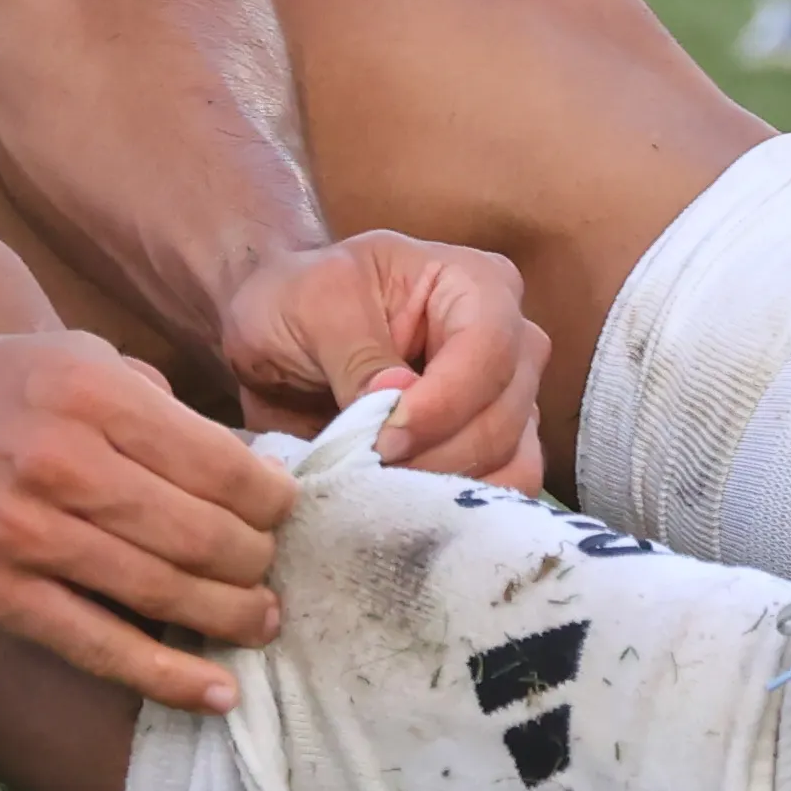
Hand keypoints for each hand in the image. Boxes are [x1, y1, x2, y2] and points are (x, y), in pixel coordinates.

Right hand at [0, 309, 294, 715]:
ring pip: (163, 593)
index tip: (286, 514)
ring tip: (261, 623)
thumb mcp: (78, 357)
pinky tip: (216, 694)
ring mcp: (27, 535)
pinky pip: (100, 648)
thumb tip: (244, 470)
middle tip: (272, 572)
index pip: (222, 466)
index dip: (272, 501)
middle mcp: (65, 463)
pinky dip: (168, 678)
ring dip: (230, 618)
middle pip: (204, 535)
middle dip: (257, 562)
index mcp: (96, 395)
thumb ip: (154, 406)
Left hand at [217, 232, 548, 492]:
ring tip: (379, 485)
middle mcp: (510, 340)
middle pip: (504, 413)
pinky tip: (403, 503)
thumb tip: (398, 401)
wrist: (277, 337)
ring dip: (445, 486)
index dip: (442, 403)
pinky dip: (456, 507)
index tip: (381, 438)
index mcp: (476, 283)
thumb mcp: (313, 306)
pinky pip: (505, 490)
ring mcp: (508, 399)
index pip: (488, 349)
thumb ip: (358, 353)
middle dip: (435, 453)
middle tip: (369, 468)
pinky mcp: (494, 450)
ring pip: (513, 460)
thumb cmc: (298, 300)